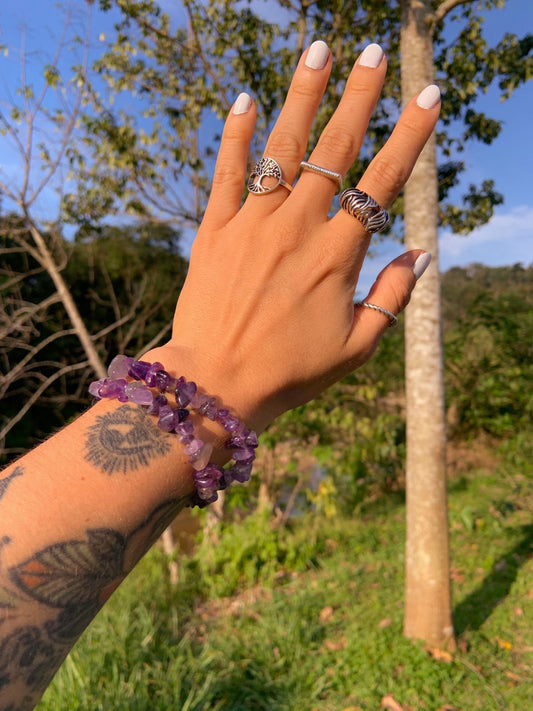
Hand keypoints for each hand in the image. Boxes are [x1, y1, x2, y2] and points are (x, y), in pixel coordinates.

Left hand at [147, 41, 439, 431]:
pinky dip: (235, 136)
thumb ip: (392, 299)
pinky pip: (227, 174)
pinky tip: (244, 100)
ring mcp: (252, 225)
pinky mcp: (215, 231)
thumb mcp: (355, 348)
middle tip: (372, 54)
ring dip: (302, 96)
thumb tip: (422, 255)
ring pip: (283, 149)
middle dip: (359, 97)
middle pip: (335, 150)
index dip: (409, 137)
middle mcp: (297, 230)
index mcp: (337, 257)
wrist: (215, 384)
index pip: (382, 183)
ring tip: (318, 50)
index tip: (428, 98)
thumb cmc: (289, 372)